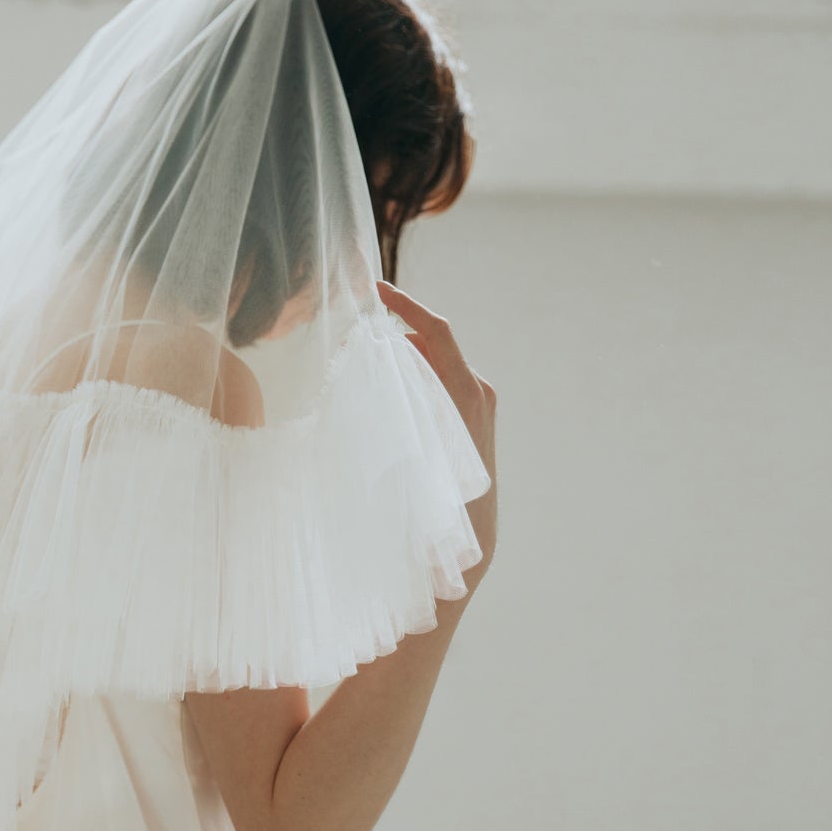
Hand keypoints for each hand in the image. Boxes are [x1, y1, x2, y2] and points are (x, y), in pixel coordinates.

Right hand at [377, 279, 497, 578]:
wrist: (466, 542)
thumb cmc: (431, 502)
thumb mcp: (405, 445)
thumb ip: (394, 398)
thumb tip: (369, 359)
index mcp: (467, 393)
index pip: (435, 331)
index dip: (406, 304)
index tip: (376, 288)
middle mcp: (478, 391)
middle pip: (429, 343)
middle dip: (392, 336)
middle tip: (352, 342)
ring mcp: (479, 402)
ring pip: (431, 364)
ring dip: (400, 361)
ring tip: (363, 375)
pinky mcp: (474, 416)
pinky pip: (437, 383)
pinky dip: (412, 380)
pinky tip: (384, 399)